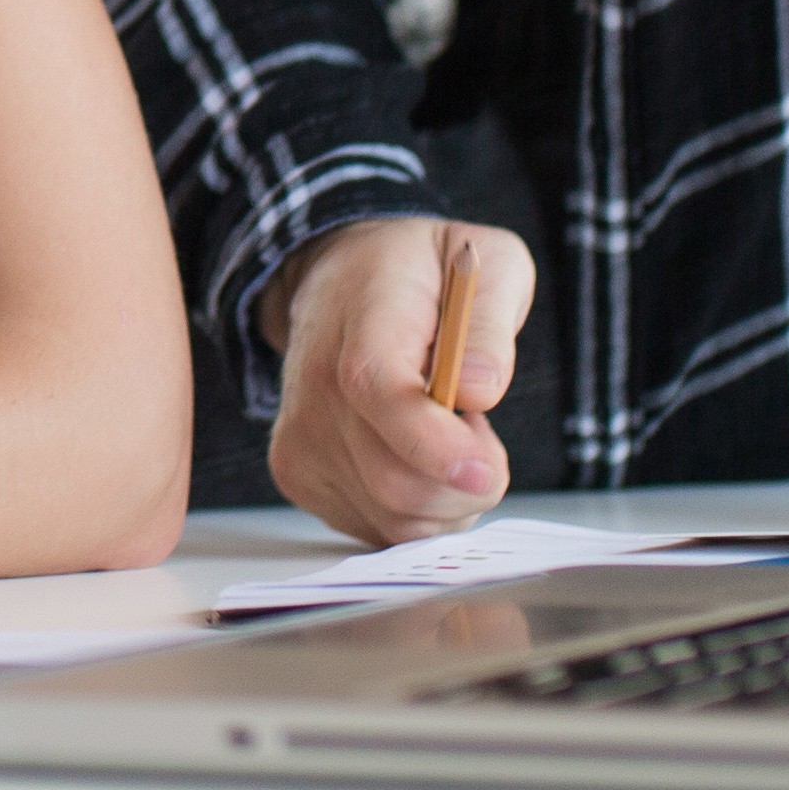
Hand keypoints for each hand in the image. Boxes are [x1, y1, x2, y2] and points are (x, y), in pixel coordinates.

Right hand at [260, 216, 532, 544]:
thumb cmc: (419, 274)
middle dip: (467, 483)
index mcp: (364, 321)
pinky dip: (418, 512)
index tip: (485, 469)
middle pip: (394, 480)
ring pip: (394, 519)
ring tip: (447, 438)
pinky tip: (416, 460)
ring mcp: (300, 436)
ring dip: (447, 500)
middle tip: (480, 433)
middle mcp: (316, 384)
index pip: (379, 392)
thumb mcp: (487, 261)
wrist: (339, 280)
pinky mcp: (296, 474)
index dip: (432, 444)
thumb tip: (482, 387)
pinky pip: (378, 529)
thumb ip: (491, 320)